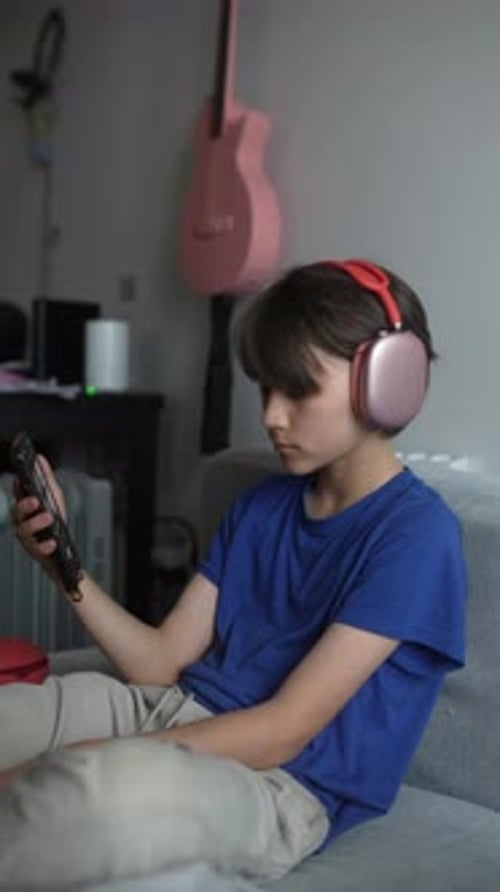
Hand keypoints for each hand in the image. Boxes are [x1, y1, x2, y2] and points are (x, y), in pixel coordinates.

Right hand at [11, 454, 66, 569]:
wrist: (61, 550)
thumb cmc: (54, 523)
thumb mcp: (53, 497)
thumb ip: (46, 478)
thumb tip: (40, 459)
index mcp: (26, 508)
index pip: (18, 495)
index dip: (17, 487)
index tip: (19, 479)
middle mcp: (23, 522)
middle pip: (17, 512)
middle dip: (24, 505)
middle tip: (35, 501)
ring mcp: (28, 537)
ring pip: (24, 530)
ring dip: (36, 523)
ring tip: (49, 517)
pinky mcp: (36, 550)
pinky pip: (37, 549)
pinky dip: (45, 545)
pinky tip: (52, 542)